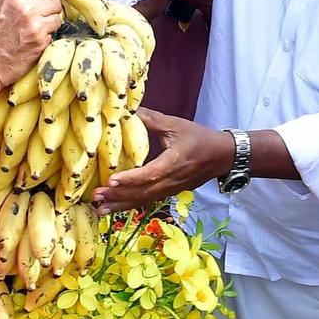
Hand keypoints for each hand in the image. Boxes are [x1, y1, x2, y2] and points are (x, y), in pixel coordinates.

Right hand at [0, 0, 89, 89]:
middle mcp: (27, 7)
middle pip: (56, 0)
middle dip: (49, 7)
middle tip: (32, 17)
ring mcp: (36, 27)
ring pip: (58, 17)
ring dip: (49, 22)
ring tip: (28, 30)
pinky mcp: (41, 44)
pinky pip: (53, 34)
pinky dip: (45, 37)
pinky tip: (28, 42)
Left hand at [92, 110, 233, 214]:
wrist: (222, 156)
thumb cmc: (200, 138)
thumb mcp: (176, 125)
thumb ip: (152, 119)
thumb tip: (129, 110)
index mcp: (173, 163)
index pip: (150, 174)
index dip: (130, 179)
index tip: (111, 180)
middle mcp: (171, 181)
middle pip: (142, 192)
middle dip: (118, 196)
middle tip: (95, 197)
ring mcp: (171, 189)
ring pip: (143, 200)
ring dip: (121, 205)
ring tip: (99, 208)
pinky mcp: (170, 192)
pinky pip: (148, 201)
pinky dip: (130, 205)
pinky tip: (115, 207)